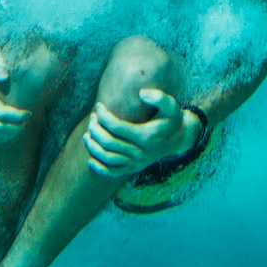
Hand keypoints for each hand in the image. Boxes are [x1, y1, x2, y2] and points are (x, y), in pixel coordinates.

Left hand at [83, 88, 201, 178]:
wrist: (179, 139)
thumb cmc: (171, 118)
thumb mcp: (171, 105)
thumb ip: (159, 97)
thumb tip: (141, 93)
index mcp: (146, 136)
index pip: (117, 127)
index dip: (104, 116)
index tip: (99, 106)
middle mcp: (140, 152)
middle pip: (109, 143)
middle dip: (96, 129)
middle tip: (92, 118)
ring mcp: (136, 163)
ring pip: (108, 159)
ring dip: (93, 148)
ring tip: (87, 135)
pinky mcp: (133, 169)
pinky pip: (113, 173)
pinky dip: (99, 169)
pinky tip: (90, 160)